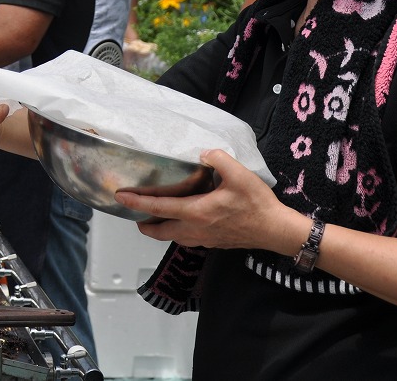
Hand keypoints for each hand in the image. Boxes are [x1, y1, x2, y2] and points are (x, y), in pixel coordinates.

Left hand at [115, 149, 294, 250]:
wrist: (275, 230)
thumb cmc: (257, 204)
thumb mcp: (240, 175)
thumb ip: (219, 159)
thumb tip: (204, 153)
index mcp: (197, 212)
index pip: (160, 207)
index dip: (138, 202)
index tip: (121, 197)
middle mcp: (195, 229)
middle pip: (159, 231)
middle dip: (143, 223)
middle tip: (133, 212)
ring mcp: (204, 239)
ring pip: (172, 237)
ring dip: (159, 229)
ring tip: (153, 217)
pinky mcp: (213, 243)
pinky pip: (186, 239)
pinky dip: (175, 232)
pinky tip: (180, 222)